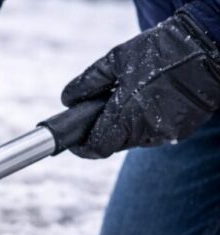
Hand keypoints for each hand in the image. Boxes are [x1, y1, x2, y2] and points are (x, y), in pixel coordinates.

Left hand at [62, 11, 219, 158]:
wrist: (209, 48)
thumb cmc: (161, 51)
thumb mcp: (117, 60)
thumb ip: (88, 82)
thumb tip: (68, 99)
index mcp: (126, 116)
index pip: (96, 148)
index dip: (82, 147)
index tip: (75, 141)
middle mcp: (145, 131)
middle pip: (115, 143)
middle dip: (105, 130)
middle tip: (104, 110)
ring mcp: (165, 133)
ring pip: (135, 139)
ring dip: (128, 126)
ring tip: (132, 98)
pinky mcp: (181, 131)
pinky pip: (155, 133)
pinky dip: (147, 122)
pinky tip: (152, 100)